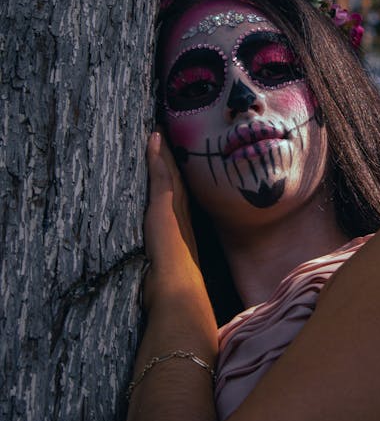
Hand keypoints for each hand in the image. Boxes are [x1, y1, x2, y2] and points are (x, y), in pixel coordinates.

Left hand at [143, 130, 198, 311]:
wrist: (179, 291)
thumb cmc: (174, 289)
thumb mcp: (168, 273)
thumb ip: (166, 267)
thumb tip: (173, 275)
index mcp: (184, 229)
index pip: (179, 196)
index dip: (176, 178)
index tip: (174, 159)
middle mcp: (183, 215)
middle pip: (178, 180)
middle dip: (174, 159)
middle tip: (169, 134)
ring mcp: (175, 209)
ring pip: (171, 172)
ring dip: (166, 151)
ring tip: (160, 129)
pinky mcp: (164, 206)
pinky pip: (161, 175)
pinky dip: (158, 156)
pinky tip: (153, 138)